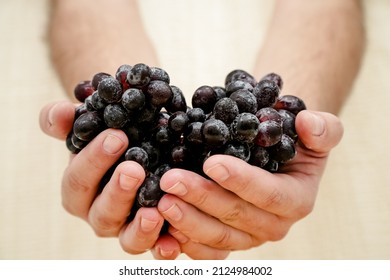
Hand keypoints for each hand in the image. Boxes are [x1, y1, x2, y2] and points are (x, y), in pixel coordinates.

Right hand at [39, 101, 226, 258]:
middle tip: (134, 169)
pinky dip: (162, 247)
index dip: (93, 159)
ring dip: (139, 227)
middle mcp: (99, 212)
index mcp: (80, 188)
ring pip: (126, 237)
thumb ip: (71, 120)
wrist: (142, 151)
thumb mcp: (93, 125)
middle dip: (117, 191)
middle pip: (101, 210)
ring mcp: (125, 228)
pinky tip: (174, 242)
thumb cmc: (113, 138)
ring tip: (153, 212)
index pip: (78, 179)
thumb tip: (62, 112)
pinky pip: (154, 249)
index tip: (117, 136)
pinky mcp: (149, 237)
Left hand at [157, 110, 342, 256]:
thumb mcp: (316, 131)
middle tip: (172, 180)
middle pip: (236, 216)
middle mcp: (273, 224)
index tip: (212, 163)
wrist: (275, 155)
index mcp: (296, 199)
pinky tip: (165, 226)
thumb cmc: (292, 142)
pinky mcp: (228, 241)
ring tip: (162, 200)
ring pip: (218, 236)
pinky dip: (186, 241)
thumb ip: (323, 128)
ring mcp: (249, 237)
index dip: (241, 180)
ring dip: (188, 220)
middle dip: (202, 198)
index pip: (269, 193)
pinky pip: (207, 250)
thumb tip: (309, 123)